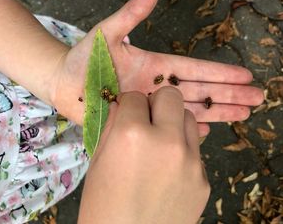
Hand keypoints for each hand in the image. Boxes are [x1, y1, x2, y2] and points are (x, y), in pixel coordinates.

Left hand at [51, 0, 262, 135]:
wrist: (63, 81)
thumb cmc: (84, 56)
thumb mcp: (108, 32)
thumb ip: (131, 15)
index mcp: (155, 67)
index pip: (194, 69)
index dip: (219, 72)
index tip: (245, 75)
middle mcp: (157, 88)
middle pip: (199, 92)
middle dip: (228, 94)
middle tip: (256, 98)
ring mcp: (149, 107)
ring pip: (188, 111)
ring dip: (216, 113)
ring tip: (243, 114)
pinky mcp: (137, 124)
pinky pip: (166, 129)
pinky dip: (186, 131)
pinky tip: (205, 133)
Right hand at [78, 87, 209, 223]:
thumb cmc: (102, 205)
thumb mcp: (98, 161)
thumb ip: (112, 126)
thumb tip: (122, 104)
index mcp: (132, 135)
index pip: (134, 96)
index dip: (128, 104)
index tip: (127, 114)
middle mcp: (166, 141)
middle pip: (171, 96)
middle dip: (156, 103)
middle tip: (147, 120)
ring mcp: (191, 161)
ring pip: (189, 119)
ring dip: (173, 124)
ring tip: (160, 144)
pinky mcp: (204, 179)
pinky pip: (195, 150)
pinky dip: (182, 151)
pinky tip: (169, 171)